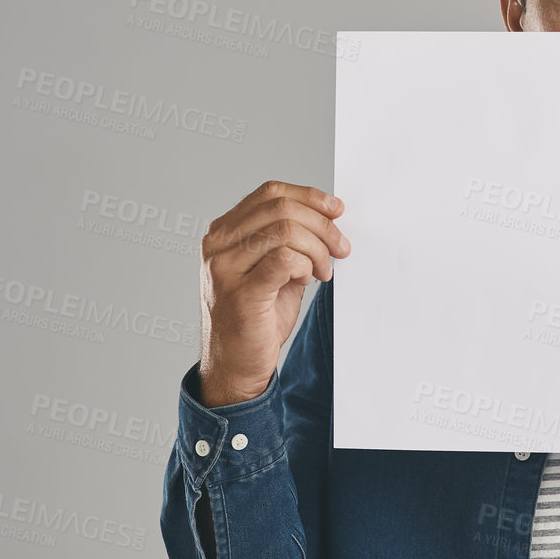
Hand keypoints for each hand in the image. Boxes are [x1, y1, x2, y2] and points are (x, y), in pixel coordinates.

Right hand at [198, 181, 350, 407]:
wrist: (235, 365)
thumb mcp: (273, 269)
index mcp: (224, 233)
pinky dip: (306, 266)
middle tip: (341, 249)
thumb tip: (329, 217)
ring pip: (285, 231)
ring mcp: (225, 268)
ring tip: (324, 272)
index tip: (336, 210)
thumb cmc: (256, 317)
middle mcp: (218, 245)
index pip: (270, 193)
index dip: (309, 196)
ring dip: (318, 250)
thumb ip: (290, 241)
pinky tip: (307, 281)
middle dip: (322, 226)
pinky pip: (285, 260)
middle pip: (281, 208)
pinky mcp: (241, 293)